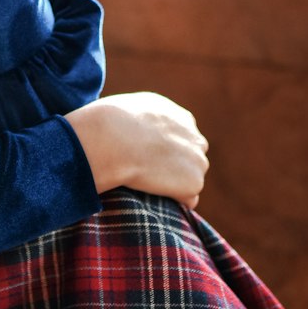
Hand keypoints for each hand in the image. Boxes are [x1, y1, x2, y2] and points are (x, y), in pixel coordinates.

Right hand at [66, 92, 209, 209]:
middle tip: (149, 174)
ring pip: (190, 179)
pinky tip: (154, 194)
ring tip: (148, 184)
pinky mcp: (194, 182)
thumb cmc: (110, 122)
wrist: (112, 138)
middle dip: (176, 167)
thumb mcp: (132, 107)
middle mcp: (194, 136)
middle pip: (191, 159)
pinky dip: (173, 200)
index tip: (149, 158)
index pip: (182, 139)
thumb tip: (135, 128)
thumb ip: (146, 119)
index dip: (166, 150)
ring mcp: (197, 160)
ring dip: (174, 184)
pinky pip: (188, 200)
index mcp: (180, 116)